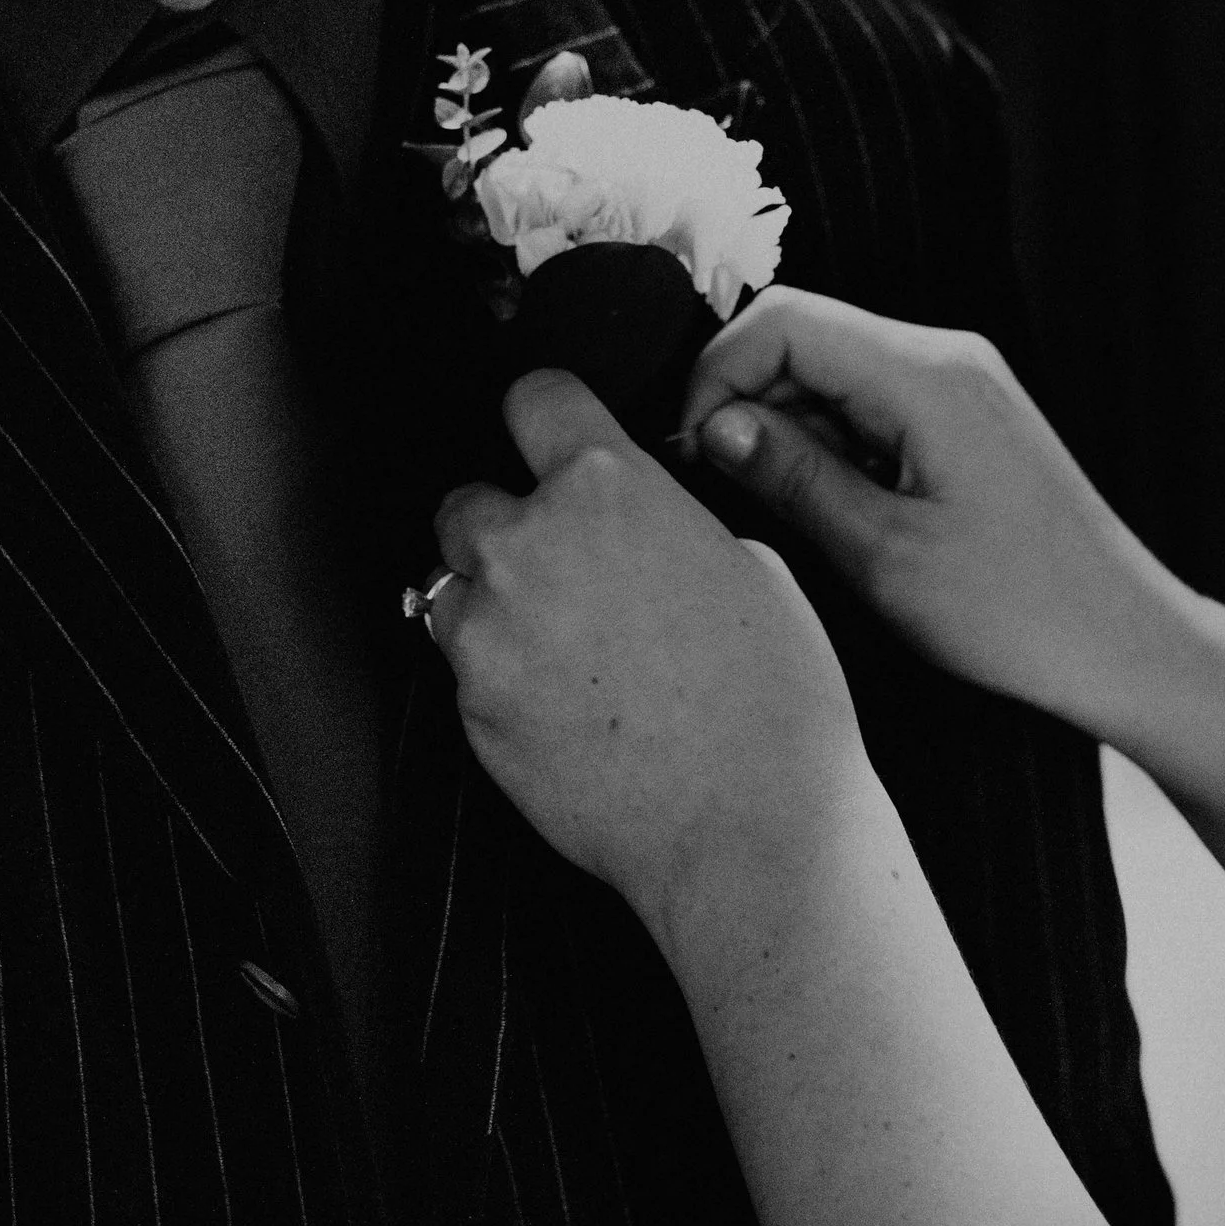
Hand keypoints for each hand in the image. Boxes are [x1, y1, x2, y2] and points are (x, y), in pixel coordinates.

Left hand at [431, 368, 871, 944]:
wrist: (749, 827)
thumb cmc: (773, 705)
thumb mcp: (752, 568)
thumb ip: (668, 524)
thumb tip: (643, 527)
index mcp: (606, 489)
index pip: (532, 398)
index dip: (543, 414)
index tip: (545, 431)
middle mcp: (529, 547)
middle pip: (467, 502)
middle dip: (506, 528)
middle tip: (564, 572)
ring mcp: (489, 632)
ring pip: (451, 588)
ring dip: (492, 604)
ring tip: (565, 648)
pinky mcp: (472, 710)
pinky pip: (464, 671)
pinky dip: (499, 679)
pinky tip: (566, 707)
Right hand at [677, 290, 1182, 738]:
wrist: (1123, 644)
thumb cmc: (1018, 612)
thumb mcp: (882, 554)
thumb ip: (792, 477)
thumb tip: (713, 426)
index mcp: (928, 376)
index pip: (784, 320)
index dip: (718, 374)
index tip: (694, 451)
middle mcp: (947, 360)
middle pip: (805, 339)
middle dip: (749, 406)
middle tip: (731, 495)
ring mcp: (960, 387)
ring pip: (833, 376)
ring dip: (791, 435)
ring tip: (799, 519)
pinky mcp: (965, 421)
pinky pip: (871, 407)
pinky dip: (834, 451)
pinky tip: (842, 517)